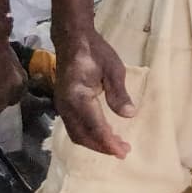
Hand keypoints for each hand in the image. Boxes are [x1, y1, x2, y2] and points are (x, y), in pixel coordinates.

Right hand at [51, 21, 136, 157]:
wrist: (72, 40)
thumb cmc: (95, 52)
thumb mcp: (114, 69)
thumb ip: (119, 93)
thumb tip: (129, 115)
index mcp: (78, 97)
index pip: (94, 127)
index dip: (108, 142)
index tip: (122, 152)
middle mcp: (66, 106)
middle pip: (83, 136)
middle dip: (102, 147)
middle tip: (124, 151)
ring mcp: (62, 106)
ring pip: (76, 134)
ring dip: (95, 143)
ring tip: (116, 146)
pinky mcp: (63, 105)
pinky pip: (74, 127)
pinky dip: (88, 135)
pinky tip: (103, 134)